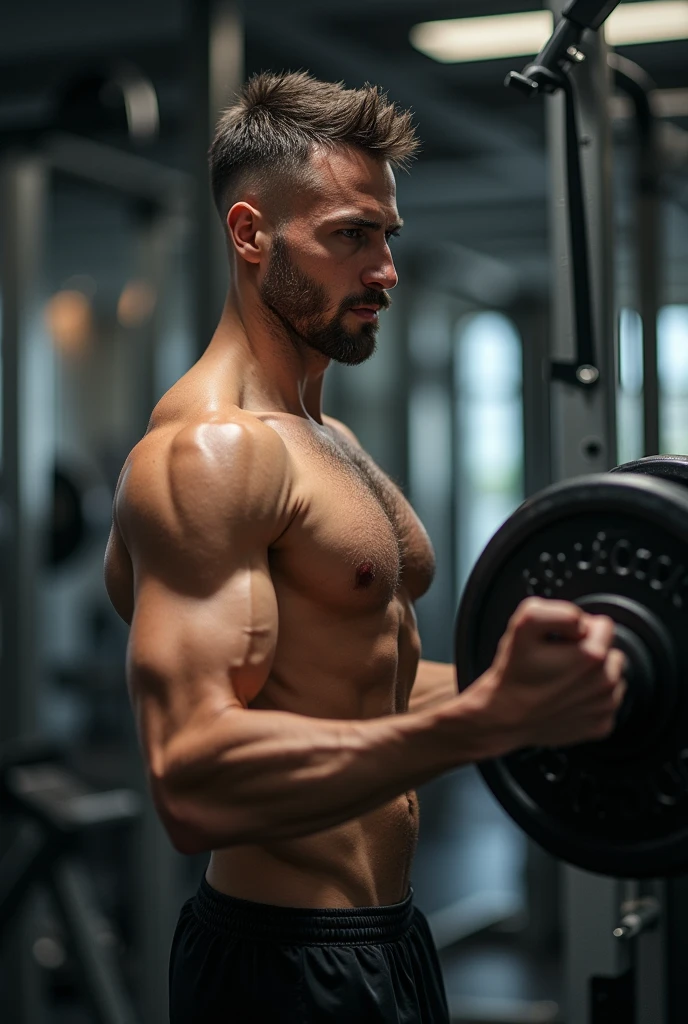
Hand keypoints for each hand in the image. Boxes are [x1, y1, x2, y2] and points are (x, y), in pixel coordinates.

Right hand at [469, 597, 626, 754]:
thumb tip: (579, 620)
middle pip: (609, 650)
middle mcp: (605, 682)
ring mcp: (604, 707)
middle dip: (587, 651)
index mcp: (593, 655)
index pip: (603, 625)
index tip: (560, 641)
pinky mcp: (600, 725)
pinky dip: (588, 698)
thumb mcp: (524, 624)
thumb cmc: (514, 674)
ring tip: (560, 679)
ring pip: (610, 676)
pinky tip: (565, 698)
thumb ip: (559, 611)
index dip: (578, 629)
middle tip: (557, 660)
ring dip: (590, 675)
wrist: (503, 718)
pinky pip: (603, 702)